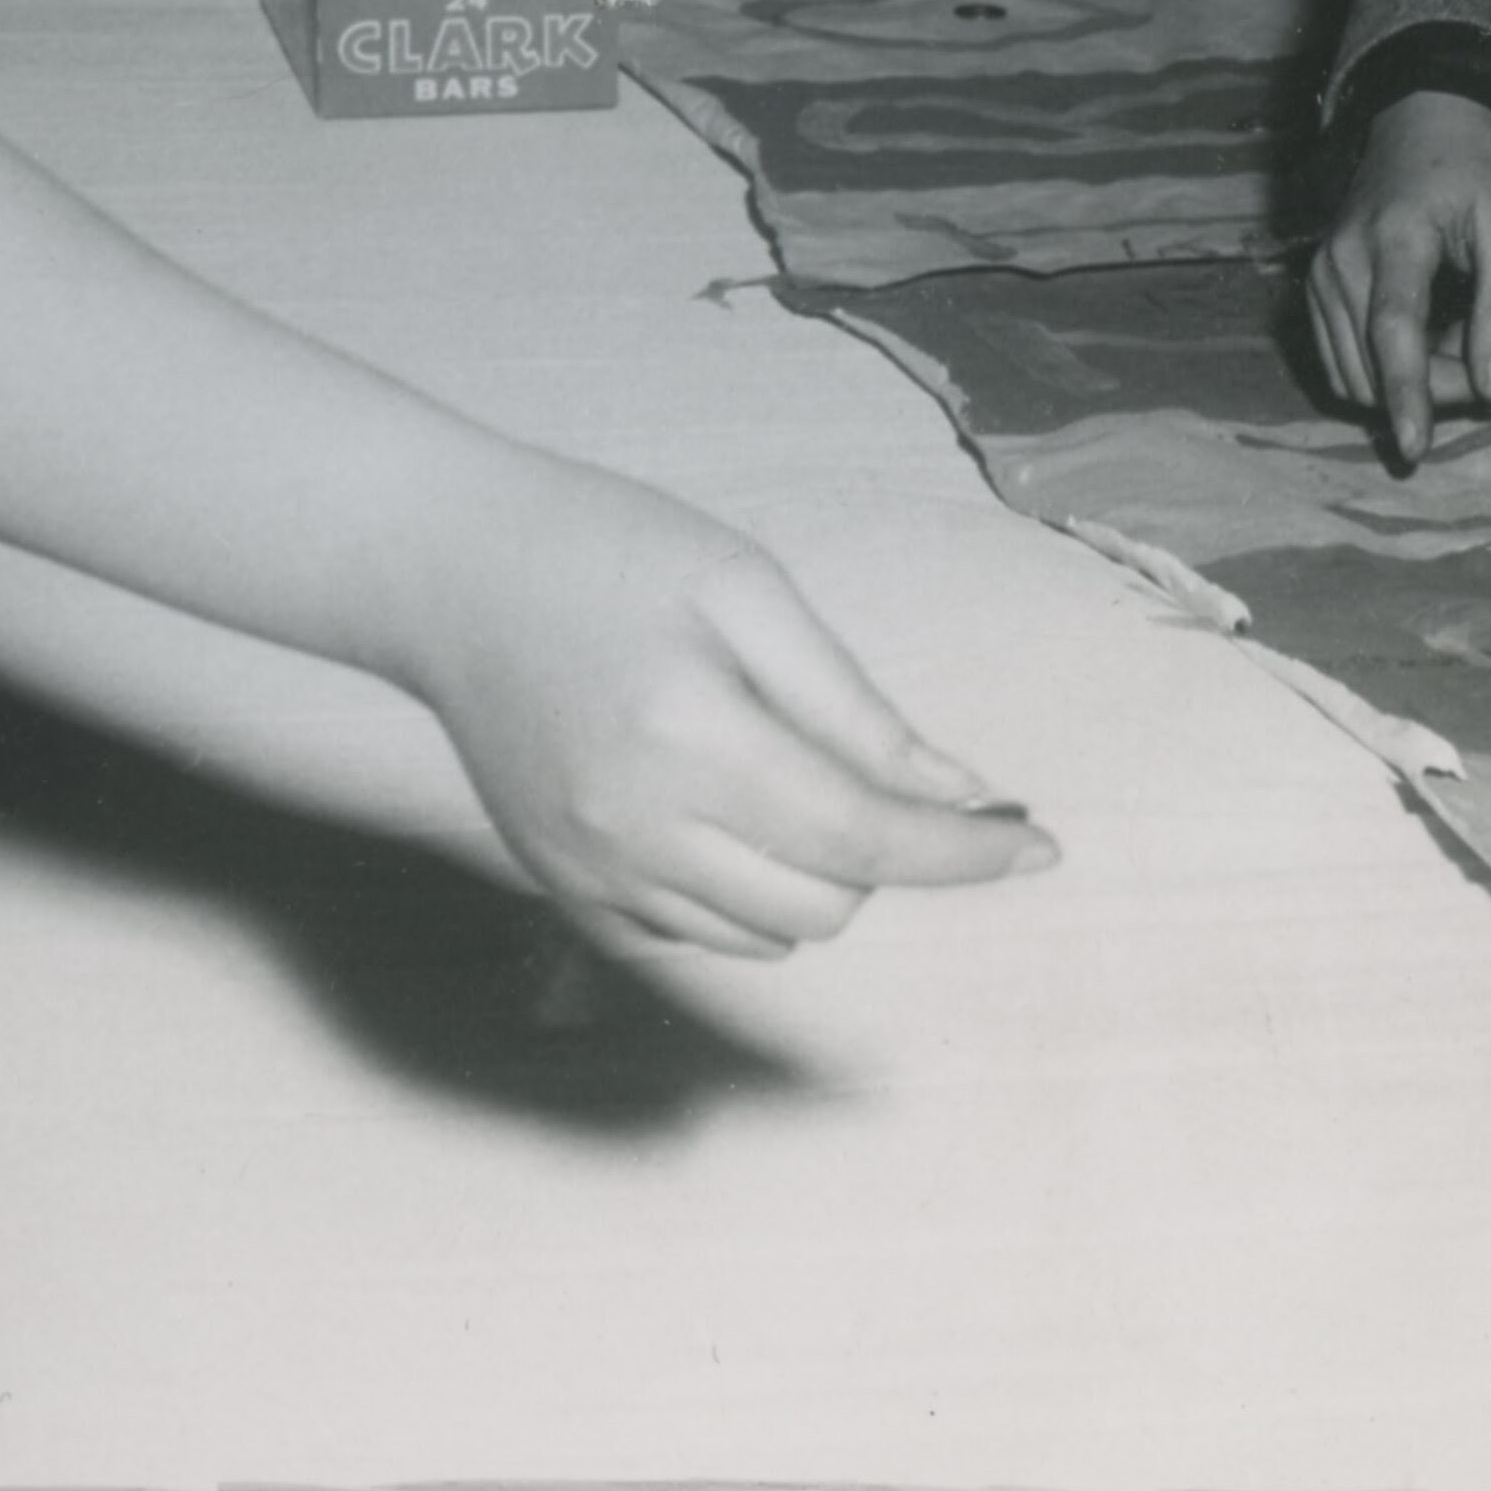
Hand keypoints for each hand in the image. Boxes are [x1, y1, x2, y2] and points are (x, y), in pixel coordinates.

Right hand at [398, 454, 1057, 955]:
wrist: (449, 576)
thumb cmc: (610, 551)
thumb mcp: (746, 588)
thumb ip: (852, 706)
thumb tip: (958, 792)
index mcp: (692, 740)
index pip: (863, 837)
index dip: (963, 852)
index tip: (1042, 848)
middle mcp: (638, 832)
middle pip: (829, 901)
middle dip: (886, 848)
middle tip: (874, 758)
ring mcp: (594, 876)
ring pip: (771, 935)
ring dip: (823, 878)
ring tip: (792, 773)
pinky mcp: (565, 892)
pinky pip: (700, 939)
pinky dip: (750, 898)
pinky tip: (735, 813)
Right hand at [1306, 90, 1490, 468]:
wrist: (1425, 120)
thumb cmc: (1476, 170)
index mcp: (1395, 235)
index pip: (1393, 328)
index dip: (1406, 392)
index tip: (1415, 447)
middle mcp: (1342, 257)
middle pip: (1374, 363)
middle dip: (1432, 388)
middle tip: (1487, 361)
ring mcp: (1321, 272)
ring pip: (1352, 373)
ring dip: (1408, 383)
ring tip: (1459, 341)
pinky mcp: (1316, 286)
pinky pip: (1341, 360)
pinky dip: (1382, 371)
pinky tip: (1425, 341)